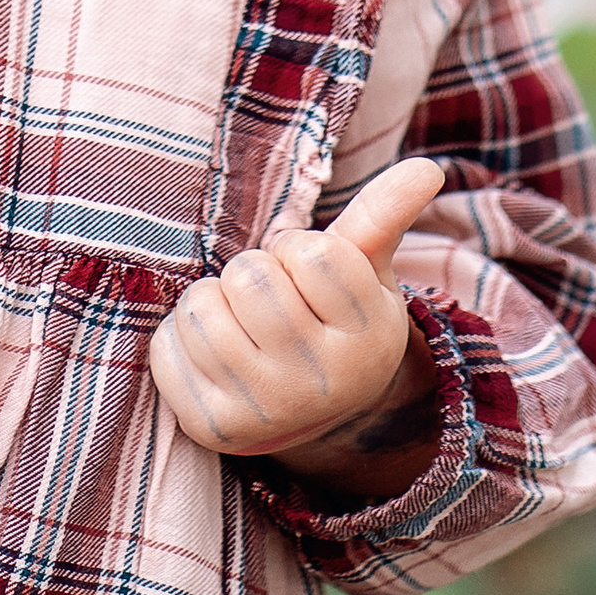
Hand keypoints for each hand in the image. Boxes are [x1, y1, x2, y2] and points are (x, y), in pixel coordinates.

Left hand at [148, 157, 446, 498]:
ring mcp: (265, 411)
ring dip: (211, 302)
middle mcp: (322, 385)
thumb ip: (382, 217)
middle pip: (249, 277)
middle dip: (251, 273)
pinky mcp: (212, 427)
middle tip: (270, 303)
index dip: (295, 250)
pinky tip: (212, 361)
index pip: (307, 252)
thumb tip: (427, 167)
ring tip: (241, 327)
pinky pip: (168, 347)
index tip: (306, 279)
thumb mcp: (363, 272)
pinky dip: (179, 340)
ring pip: (202, 308)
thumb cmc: (328, 319)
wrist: (303, 413)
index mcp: (368, 340)